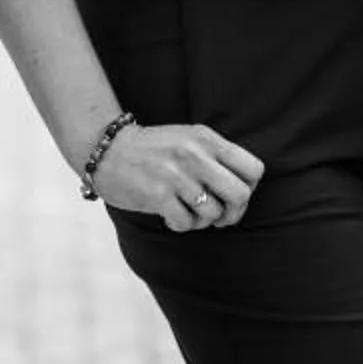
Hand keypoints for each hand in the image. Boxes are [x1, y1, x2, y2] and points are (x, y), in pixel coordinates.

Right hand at [92, 120, 263, 232]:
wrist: (108, 150)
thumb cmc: (154, 149)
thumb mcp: (190, 138)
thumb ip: (217, 156)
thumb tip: (246, 189)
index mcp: (208, 139)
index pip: (254, 169)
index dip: (249, 188)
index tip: (231, 194)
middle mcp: (196, 155)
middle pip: (241, 196)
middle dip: (233, 213)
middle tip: (219, 216)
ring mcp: (176, 175)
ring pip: (213, 213)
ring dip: (202, 220)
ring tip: (187, 211)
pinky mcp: (158, 195)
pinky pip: (187, 223)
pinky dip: (181, 225)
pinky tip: (170, 215)